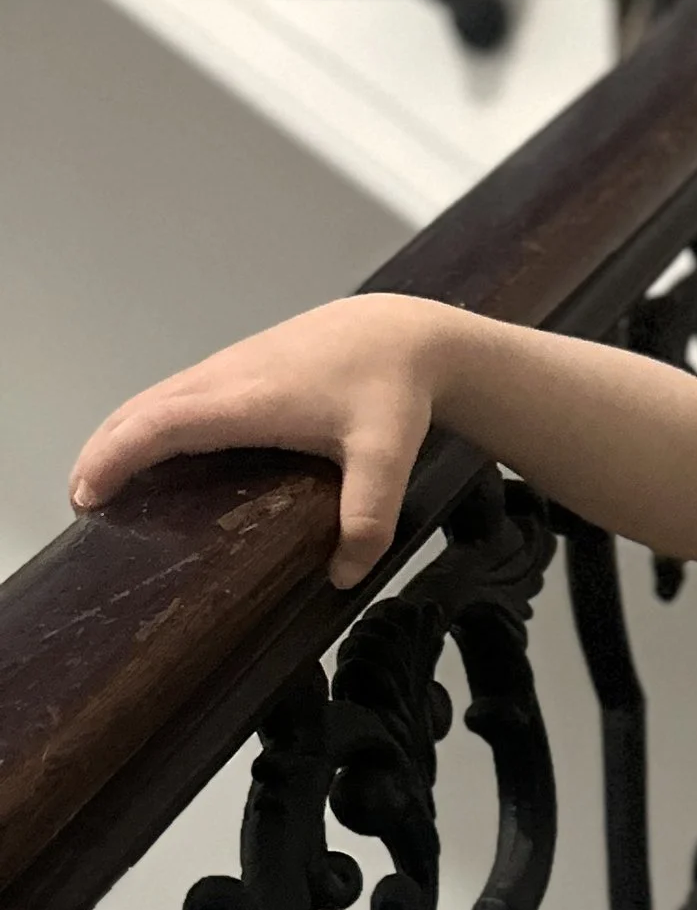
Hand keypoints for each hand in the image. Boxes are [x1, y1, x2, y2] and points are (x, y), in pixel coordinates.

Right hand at [67, 293, 442, 591]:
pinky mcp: (235, 369)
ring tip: (103, 485)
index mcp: (247, 401)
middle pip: (139, 410)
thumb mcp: (388, 455)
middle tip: (83, 504)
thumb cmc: (391, 390)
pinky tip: (151, 454)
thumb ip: (369, 516)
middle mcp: (223, 380)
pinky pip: (173, 397)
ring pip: (152, 400)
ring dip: (118, 436)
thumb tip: (343, 576)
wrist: (400, 333)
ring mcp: (225, 370)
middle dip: (101, 452)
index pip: (161, 424)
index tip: (88, 494)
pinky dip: (145, 423)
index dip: (117, 456)